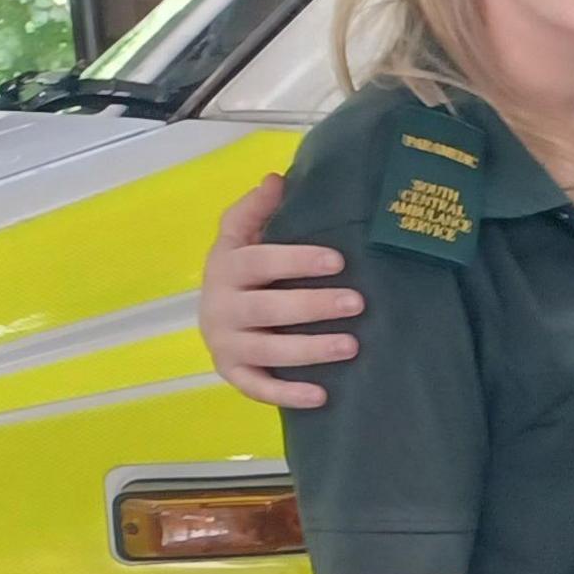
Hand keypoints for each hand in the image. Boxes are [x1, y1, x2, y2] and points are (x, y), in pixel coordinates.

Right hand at [200, 176, 360, 409]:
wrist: (215, 314)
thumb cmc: (245, 270)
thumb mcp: (242, 236)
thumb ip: (257, 209)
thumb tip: (276, 178)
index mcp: (226, 267)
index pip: (258, 261)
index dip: (295, 260)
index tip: (338, 260)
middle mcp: (220, 307)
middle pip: (266, 309)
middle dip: (312, 306)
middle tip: (358, 302)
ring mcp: (225, 343)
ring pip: (267, 351)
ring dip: (309, 349)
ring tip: (352, 346)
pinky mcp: (233, 373)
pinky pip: (258, 388)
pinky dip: (287, 394)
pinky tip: (322, 395)